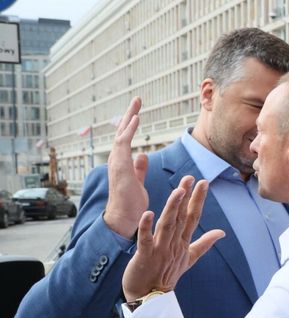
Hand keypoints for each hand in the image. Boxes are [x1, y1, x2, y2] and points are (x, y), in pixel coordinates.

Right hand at [103, 97, 150, 238]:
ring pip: (121, 134)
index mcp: (122, 162)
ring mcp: (116, 162)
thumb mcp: (138, 181)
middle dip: (130, 115)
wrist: (125, 218)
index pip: (126, 138)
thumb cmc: (131, 202)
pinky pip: (123, 143)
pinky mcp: (120, 166)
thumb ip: (139, 168)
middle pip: (122, 132)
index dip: (131, 124)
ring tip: (137, 103)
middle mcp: (117, 160)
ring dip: (129, 117)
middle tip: (137, 99)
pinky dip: (129, 130)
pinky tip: (136, 119)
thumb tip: (142, 155)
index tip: (138, 111)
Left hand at [121, 177, 224, 300]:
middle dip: (186, 198)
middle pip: (181, 218)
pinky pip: (145, 240)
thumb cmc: (166, 276)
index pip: (193, 218)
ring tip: (177, 190)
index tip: (203, 183)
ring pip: (167, 225)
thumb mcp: (189, 258)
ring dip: (172, 207)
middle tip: (190, 178)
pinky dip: (146, 227)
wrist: (150, 298)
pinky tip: (148, 213)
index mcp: (183, 243)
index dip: (198, 200)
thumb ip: (204, 243)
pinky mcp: (144, 256)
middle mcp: (173, 244)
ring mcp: (160, 250)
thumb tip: (221, 232)